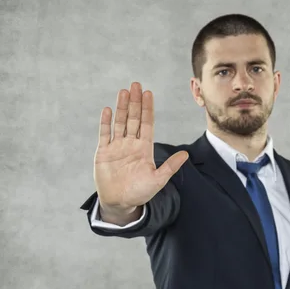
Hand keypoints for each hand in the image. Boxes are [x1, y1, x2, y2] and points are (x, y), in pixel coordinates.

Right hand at [94, 82, 188, 209]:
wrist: (120, 204)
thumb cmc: (139, 193)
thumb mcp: (158, 180)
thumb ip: (170, 167)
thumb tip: (186, 155)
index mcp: (144, 149)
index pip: (146, 124)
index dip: (148, 109)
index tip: (148, 93)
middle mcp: (131, 144)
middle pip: (133, 118)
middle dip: (135, 102)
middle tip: (136, 84)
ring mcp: (117, 147)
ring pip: (119, 122)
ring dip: (121, 107)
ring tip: (123, 92)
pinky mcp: (103, 152)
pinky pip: (104, 133)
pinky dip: (105, 122)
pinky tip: (107, 109)